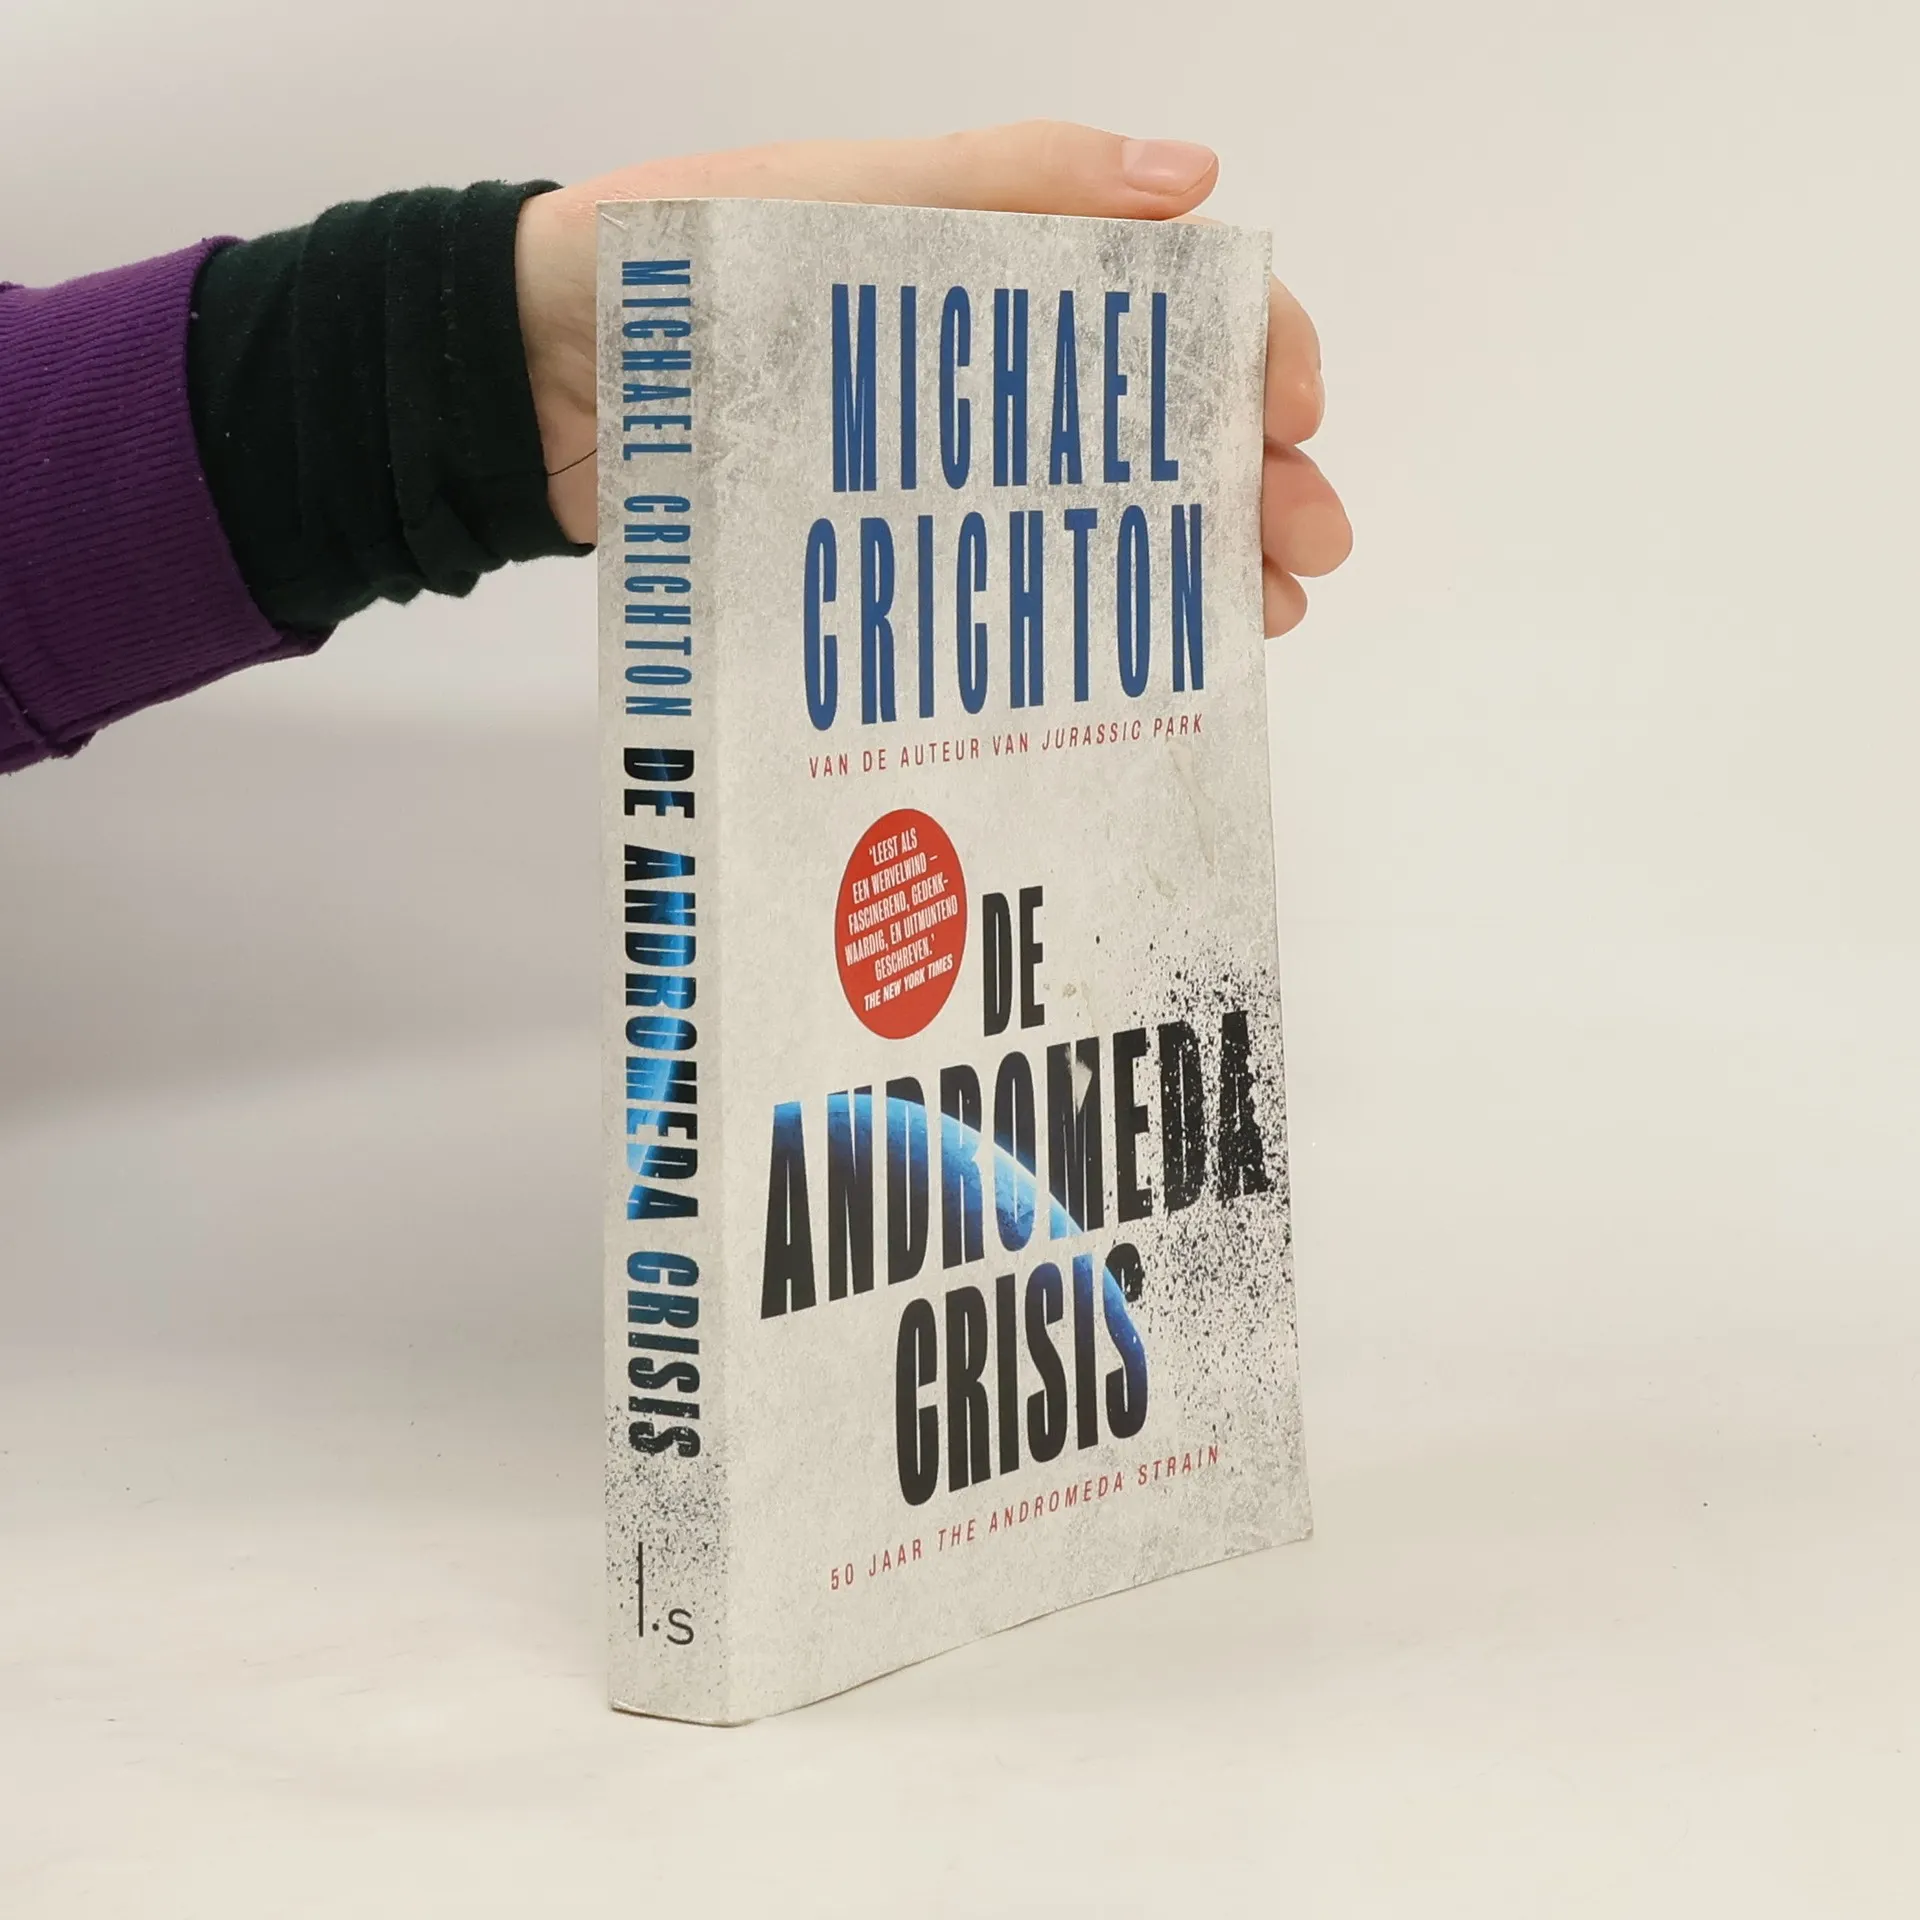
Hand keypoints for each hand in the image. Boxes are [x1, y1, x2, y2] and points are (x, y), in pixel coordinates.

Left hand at [515, 120, 1350, 634]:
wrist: (539, 378)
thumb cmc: (685, 267)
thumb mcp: (847, 194)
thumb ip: (1010, 179)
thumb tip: (1197, 176)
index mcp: (1003, 267)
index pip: (1169, 301)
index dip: (1250, 351)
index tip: (1293, 417)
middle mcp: (995, 373)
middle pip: (1161, 424)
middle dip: (1252, 483)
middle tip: (1305, 553)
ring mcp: (950, 470)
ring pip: (1107, 515)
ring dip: (1198, 562)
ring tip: (1260, 621)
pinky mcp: (898, 550)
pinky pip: (1017, 584)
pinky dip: (1094, 618)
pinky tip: (1149, 657)